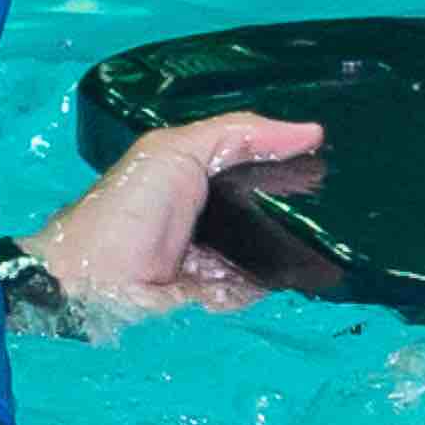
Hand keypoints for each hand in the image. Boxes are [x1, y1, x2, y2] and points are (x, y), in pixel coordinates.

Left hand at [27, 110, 317, 330]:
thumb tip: (312, 132)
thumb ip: (240, 133)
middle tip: (330, 204)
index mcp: (196, 171)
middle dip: (292, 207)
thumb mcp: (178, 150)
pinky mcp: (212, 292)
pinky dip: (258, 283)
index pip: (254, 159)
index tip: (329, 157)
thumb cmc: (129, 206)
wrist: (93, 279)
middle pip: (265, 206)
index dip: (287, 157)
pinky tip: (268, 272)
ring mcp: (211, 253)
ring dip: (281, 248)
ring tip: (310, 240)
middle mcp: (206, 211)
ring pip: (265, 249)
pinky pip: (251, 286)